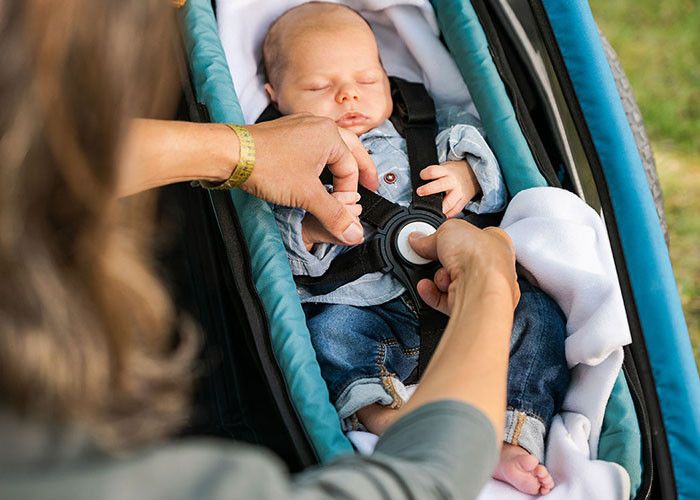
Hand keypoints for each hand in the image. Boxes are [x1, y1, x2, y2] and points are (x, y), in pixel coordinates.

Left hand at [243, 114, 378, 244]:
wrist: (231, 154)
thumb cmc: (266, 165)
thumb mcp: (307, 195)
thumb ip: (334, 215)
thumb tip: (353, 232)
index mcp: (330, 135)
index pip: (352, 169)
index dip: (349, 194)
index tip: (343, 211)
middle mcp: (318, 126)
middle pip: (350, 150)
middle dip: (359, 170)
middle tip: (369, 185)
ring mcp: (301, 127)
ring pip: (330, 148)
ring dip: (338, 167)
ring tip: (342, 183)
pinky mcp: (286, 134)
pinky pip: (312, 147)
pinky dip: (319, 163)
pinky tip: (314, 176)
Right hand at [408, 220, 518, 314]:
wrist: (481, 287)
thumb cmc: (481, 257)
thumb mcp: (450, 229)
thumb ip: (432, 235)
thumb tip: (418, 239)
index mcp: (496, 242)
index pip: (471, 236)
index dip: (452, 235)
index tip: (436, 235)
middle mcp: (490, 267)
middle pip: (457, 260)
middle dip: (441, 259)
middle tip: (431, 254)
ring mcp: (480, 287)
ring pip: (450, 280)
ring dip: (438, 276)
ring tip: (440, 272)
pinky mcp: (468, 304)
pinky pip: (443, 299)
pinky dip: (432, 293)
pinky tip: (427, 286)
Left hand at [416, 160, 480, 217]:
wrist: (473, 173)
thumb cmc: (454, 172)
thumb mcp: (445, 168)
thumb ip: (434, 174)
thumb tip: (417, 182)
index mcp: (446, 172)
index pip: (434, 171)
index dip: (426, 173)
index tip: (421, 176)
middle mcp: (453, 182)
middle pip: (440, 185)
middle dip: (429, 189)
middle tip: (420, 192)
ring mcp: (459, 192)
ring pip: (449, 202)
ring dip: (440, 208)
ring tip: (431, 210)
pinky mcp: (463, 200)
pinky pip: (455, 210)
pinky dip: (448, 215)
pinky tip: (442, 216)